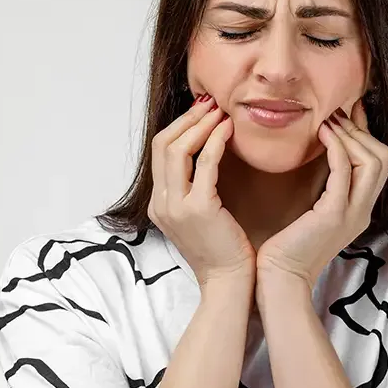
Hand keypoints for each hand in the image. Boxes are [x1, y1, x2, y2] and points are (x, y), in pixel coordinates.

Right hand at [148, 94, 255, 287]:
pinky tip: (229, 130)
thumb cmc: (223, 250)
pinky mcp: (198, 209)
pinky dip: (216, 140)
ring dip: (199, 124)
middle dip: (187, 118)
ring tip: (220, 111)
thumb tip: (206, 153)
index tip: (201, 112)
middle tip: (210, 103)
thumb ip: (194, 188)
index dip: (179, 126)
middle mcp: (161, 203)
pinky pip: (205, 163)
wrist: (229, 284)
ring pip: (177, 149)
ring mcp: (175, 206)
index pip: (160, 152)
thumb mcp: (199, 216)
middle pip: (162, 144)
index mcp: (158, 204)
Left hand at [255, 99, 387, 289]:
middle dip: (361, 130)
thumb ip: (322, 187)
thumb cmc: (286, 247)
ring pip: (373, 161)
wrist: (278, 280)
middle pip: (383, 158)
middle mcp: (362, 211)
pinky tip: (321, 135)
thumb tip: (318, 154)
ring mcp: (352, 213)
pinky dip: (337, 148)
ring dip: (351, 135)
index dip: (366, 132)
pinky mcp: (334, 215)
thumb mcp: (311, 212)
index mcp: (359, 210)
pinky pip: (345, 172)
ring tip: (327, 121)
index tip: (349, 109)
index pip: (378, 163)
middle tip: (335, 113)